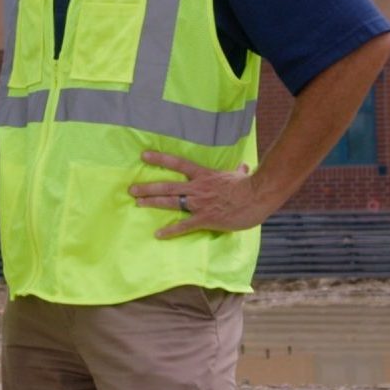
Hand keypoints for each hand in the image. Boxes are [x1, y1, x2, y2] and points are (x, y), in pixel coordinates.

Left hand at [129, 151, 273, 238]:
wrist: (258, 196)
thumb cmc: (250, 186)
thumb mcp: (241, 175)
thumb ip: (238, 171)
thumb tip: (244, 167)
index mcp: (204, 176)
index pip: (178, 164)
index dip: (160, 159)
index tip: (144, 156)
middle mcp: (198, 188)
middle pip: (168, 186)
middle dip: (148, 187)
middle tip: (131, 189)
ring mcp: (200, 203)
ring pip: (171, 202)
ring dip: (152, 203)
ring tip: (137, 203)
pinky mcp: (205, 218)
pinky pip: (184, 225)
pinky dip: (171, 230)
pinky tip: (158, 234)